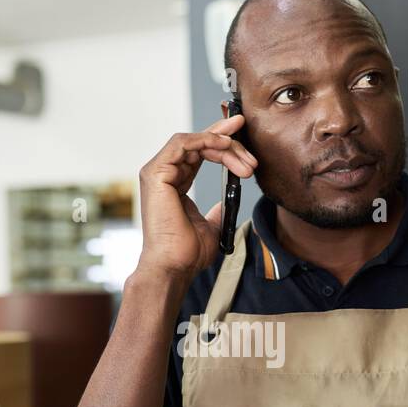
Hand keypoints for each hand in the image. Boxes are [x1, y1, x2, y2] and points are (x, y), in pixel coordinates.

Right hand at [136, 114, 256, 281]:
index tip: (248, 149)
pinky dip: (206, 140)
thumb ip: (217, 212)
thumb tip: (224, 203)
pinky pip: (183, 143)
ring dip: (224, 145)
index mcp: (174, 183)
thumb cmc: (187, 253)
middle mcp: (163, 174)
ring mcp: (157, 172)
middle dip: (228, 140)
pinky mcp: (156, 173)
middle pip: (198, 143)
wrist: (174, 266)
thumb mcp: (210, 227)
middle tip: (252, 149)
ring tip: (247, 163)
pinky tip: (226, 148)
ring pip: (194, 141)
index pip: (199, 153)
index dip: (223, 145)